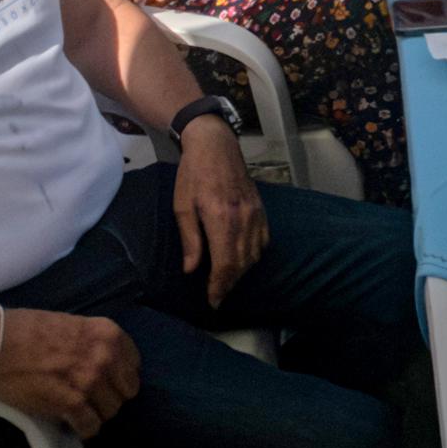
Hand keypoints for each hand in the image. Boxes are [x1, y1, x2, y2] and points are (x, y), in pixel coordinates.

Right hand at [0, 308, 138, 438]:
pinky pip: (91, 426)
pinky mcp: (72, 402)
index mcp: (107, 333)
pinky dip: (82, 429)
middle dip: (110, 397)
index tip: (106, 383)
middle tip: (90, 399)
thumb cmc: (23, 330)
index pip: (133, 365)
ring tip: (78, 411)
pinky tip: (71, 424)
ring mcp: (90, 380)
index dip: (119, 377)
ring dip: (95, 414)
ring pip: (111, 411)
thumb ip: (91, 343)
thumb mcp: (69, 325)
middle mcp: (105, 356)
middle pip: (126, 391)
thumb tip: (102, 363)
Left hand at [174, 118, 266, 306]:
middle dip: (229, 283)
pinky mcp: (261, 209)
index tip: (213, 301)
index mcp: (220, 219)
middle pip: (242, 263)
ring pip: (254, 254)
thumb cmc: (193, 174)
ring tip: (227, 280)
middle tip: (218, 296)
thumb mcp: (182, 206)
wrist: (216, 146)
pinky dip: (254, 255)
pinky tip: (243, 259)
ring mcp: (256, 214)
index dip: (219, 287)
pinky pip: (263, 240)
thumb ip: (190, 240)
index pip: (225, 264)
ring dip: (241, 272)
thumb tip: (191, 270)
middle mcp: (243, 219)